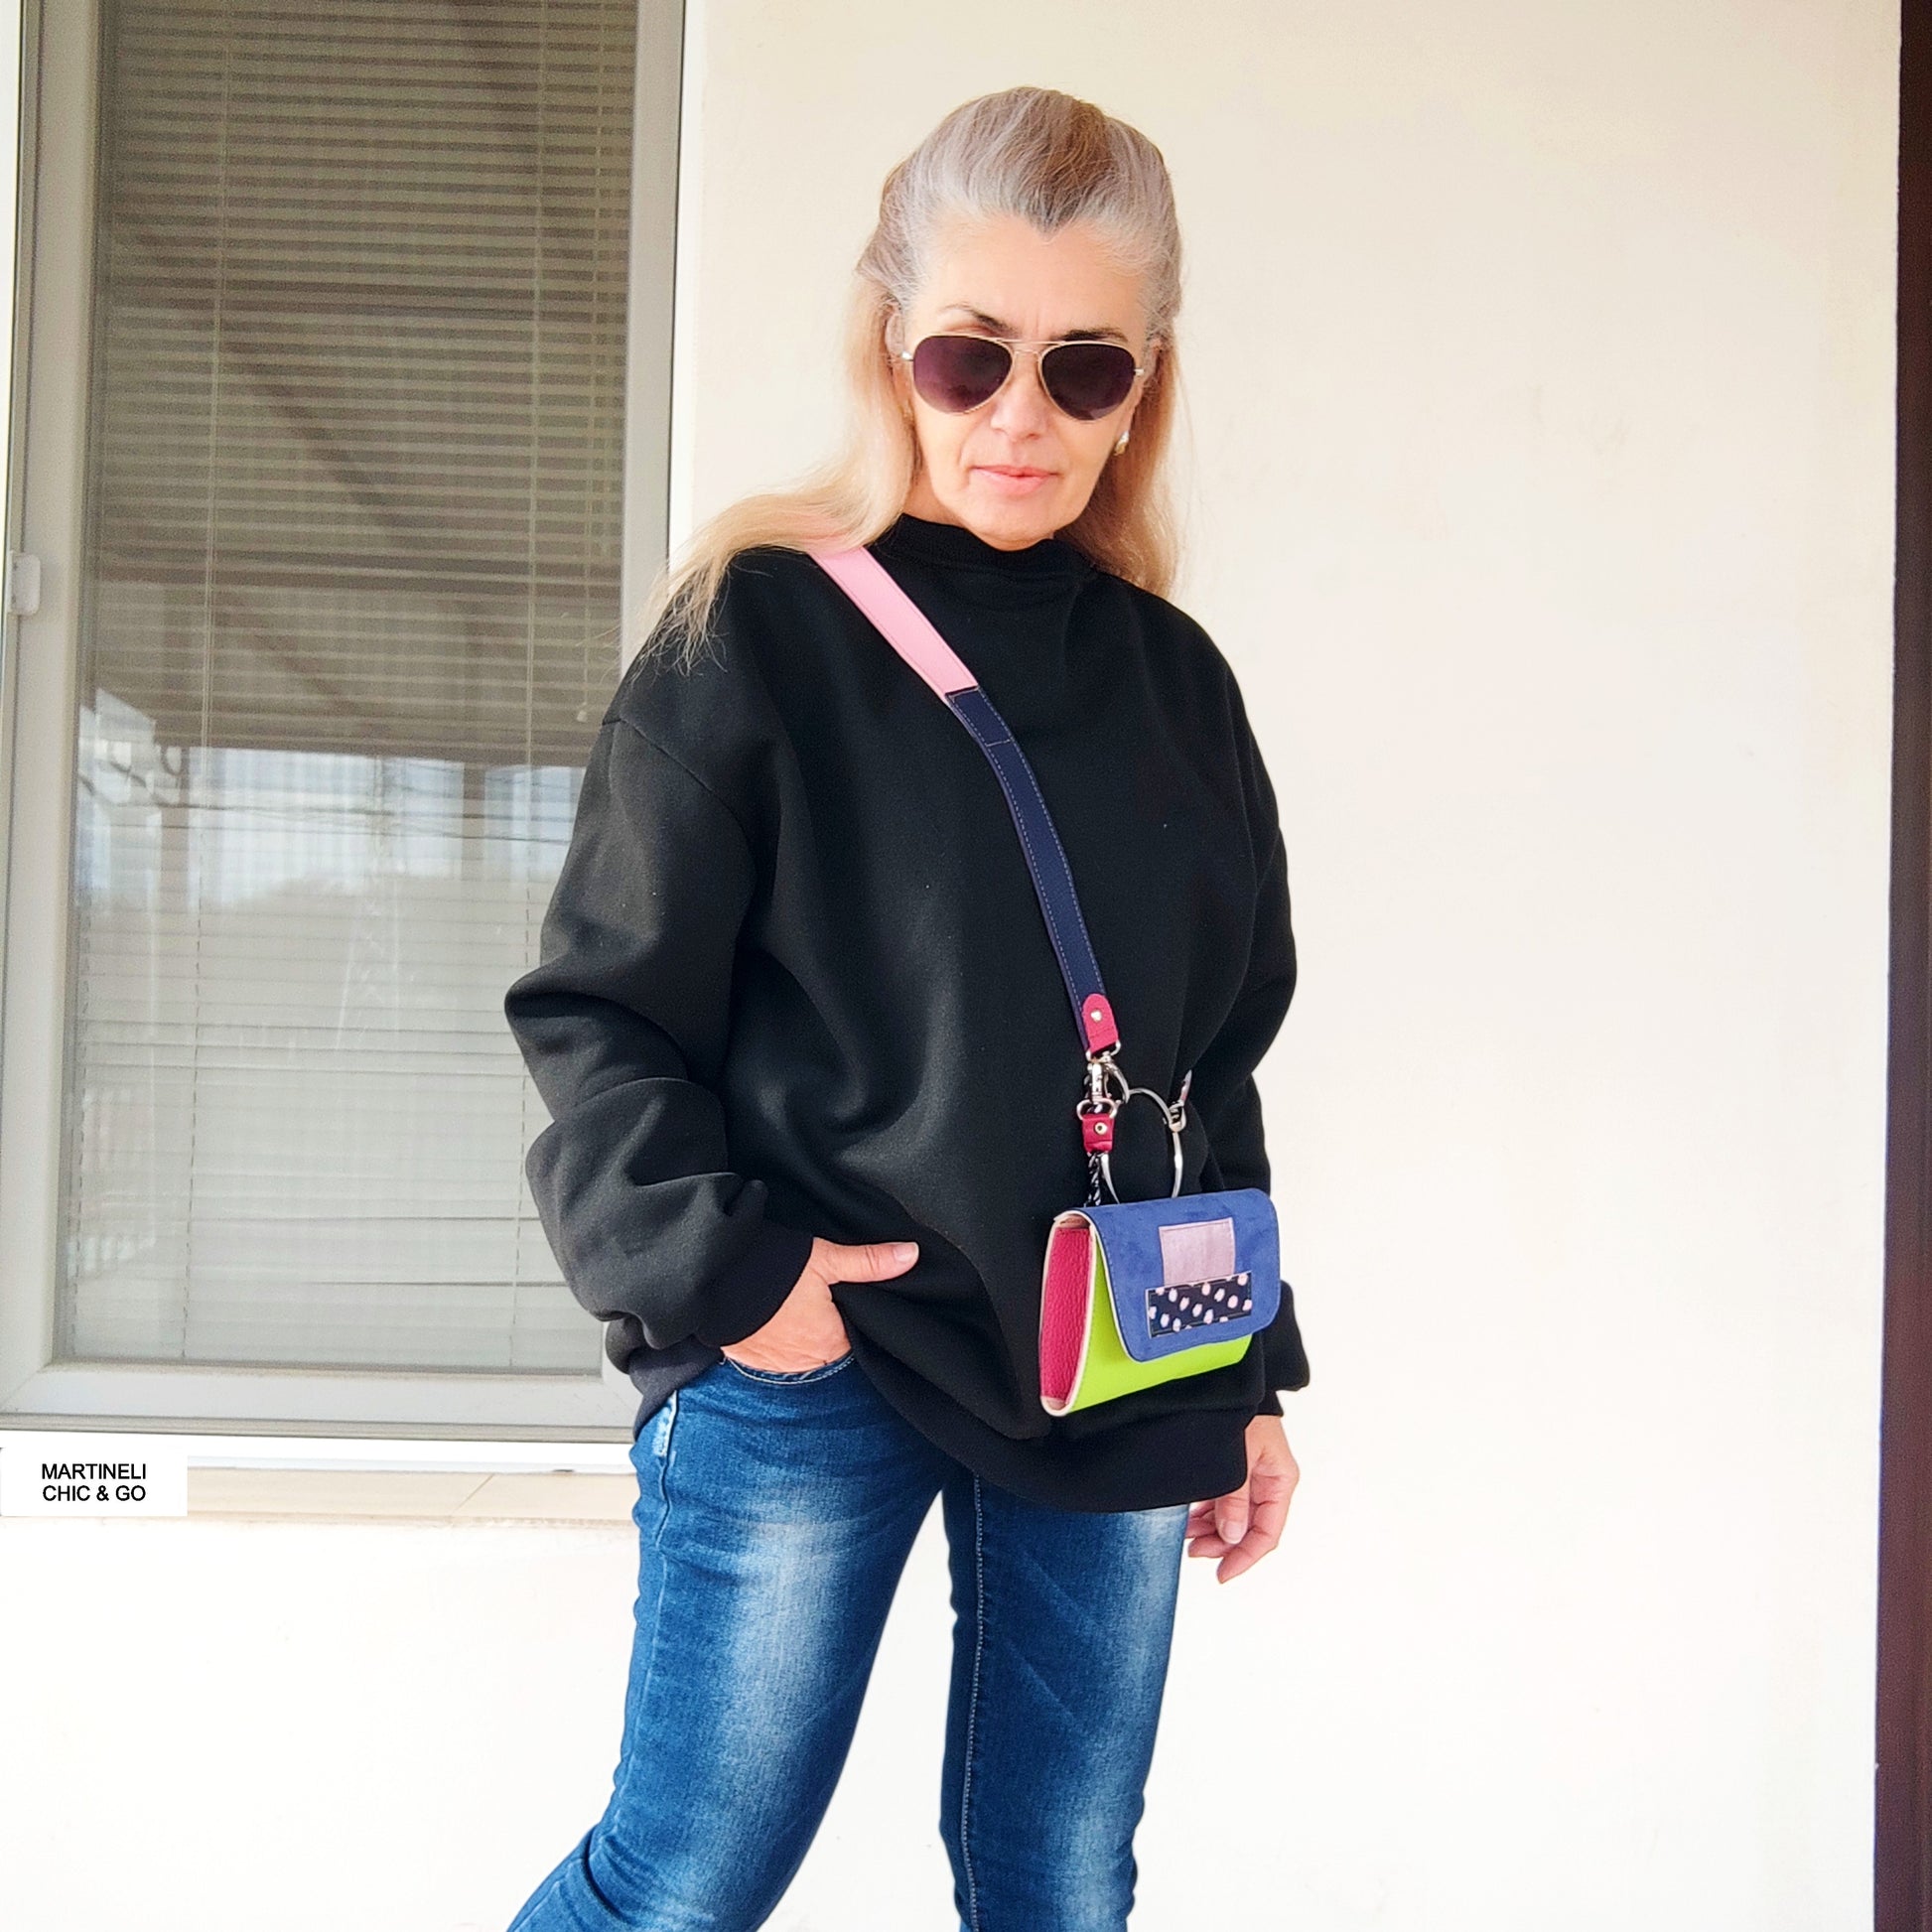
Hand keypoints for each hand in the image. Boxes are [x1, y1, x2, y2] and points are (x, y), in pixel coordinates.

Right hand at [718, 1236, 919, 1372]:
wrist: (713, 1279)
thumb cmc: (772, 1270)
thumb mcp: (826, 1259)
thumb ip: (869, 1262)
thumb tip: (911, 1256)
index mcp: (831, 1342)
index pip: (858, 1338)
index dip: (858, 1319)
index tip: (853, 1300)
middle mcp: (805, 1361)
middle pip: (831, 1346)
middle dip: (831, 1327)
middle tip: (824, 1297)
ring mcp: (775, 1364)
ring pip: (803, 1351)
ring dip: (804, 1335)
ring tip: (797, 1305)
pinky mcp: (750, 1360)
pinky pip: (775, 1354)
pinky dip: (778, 1339)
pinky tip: (776, 1316)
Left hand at [1184, 1414, 1298, 1582]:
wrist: (1230, 1381)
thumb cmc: (1242, 1411)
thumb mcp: (1239, 1458)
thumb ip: (1235, 1499)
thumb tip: (1231, 1536)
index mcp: (1279, 1481)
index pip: (1267, 1534)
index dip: (1245, 1557)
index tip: (1223, 1574)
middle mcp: (1268, 1483)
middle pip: (1248, 1529)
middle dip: (1222, 1545)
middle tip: (1194, 1551)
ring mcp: (1251, 1477)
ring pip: (1233, 1518)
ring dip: (1211, 1530)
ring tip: (1186, 1535)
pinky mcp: (1234, 1469)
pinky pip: (1223, 1501)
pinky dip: (1206, 1513)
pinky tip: (1188, 1518)